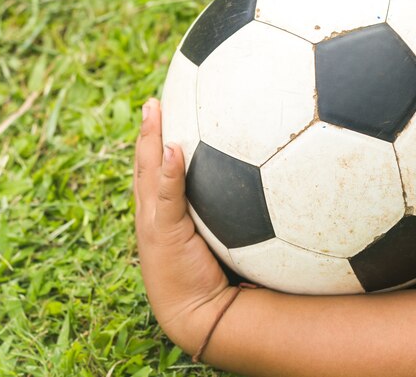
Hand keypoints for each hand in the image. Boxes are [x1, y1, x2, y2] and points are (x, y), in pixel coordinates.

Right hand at [134, 98, 233, 353]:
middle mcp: (155, 213)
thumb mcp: (224, 240)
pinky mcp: (162, 233)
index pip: (159, 171)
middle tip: (151, 102)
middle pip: (146, 165)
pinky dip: (166, 174)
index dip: (157, 142)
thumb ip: (230, 214)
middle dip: (147, 132)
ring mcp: (154, 222)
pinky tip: (173, 150)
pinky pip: (164, 198)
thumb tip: (269, 186)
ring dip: (148, 142)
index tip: (163, 110)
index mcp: (165, 212)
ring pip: (147, 174)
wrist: (202, 313)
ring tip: (152, 110)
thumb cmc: (217, 277)